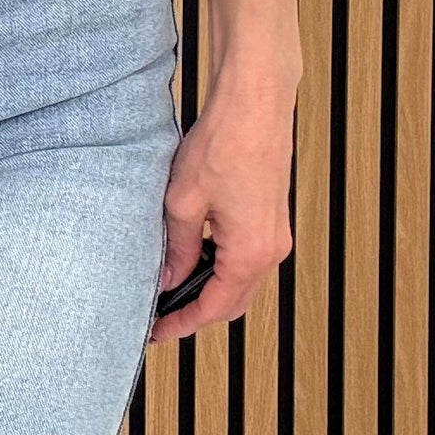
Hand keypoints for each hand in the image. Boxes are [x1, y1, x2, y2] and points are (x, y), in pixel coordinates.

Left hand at [148, 57, 296, 342]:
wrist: (256, 103)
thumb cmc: (223, 144)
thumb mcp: (183, 203)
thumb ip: (178, 249)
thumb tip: (170, 278)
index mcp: (250, 252)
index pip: (214, 308)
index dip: (182, 323)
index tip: (157, 331)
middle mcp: (272, 249)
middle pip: (233, 302)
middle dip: (197, 311)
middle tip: (161, 315)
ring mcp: (277, 233)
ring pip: (242, 280)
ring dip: (211, 288)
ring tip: (172, 286)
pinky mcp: (274, 217)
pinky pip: (249, 257)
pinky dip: (223, 266)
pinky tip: (193, 256)